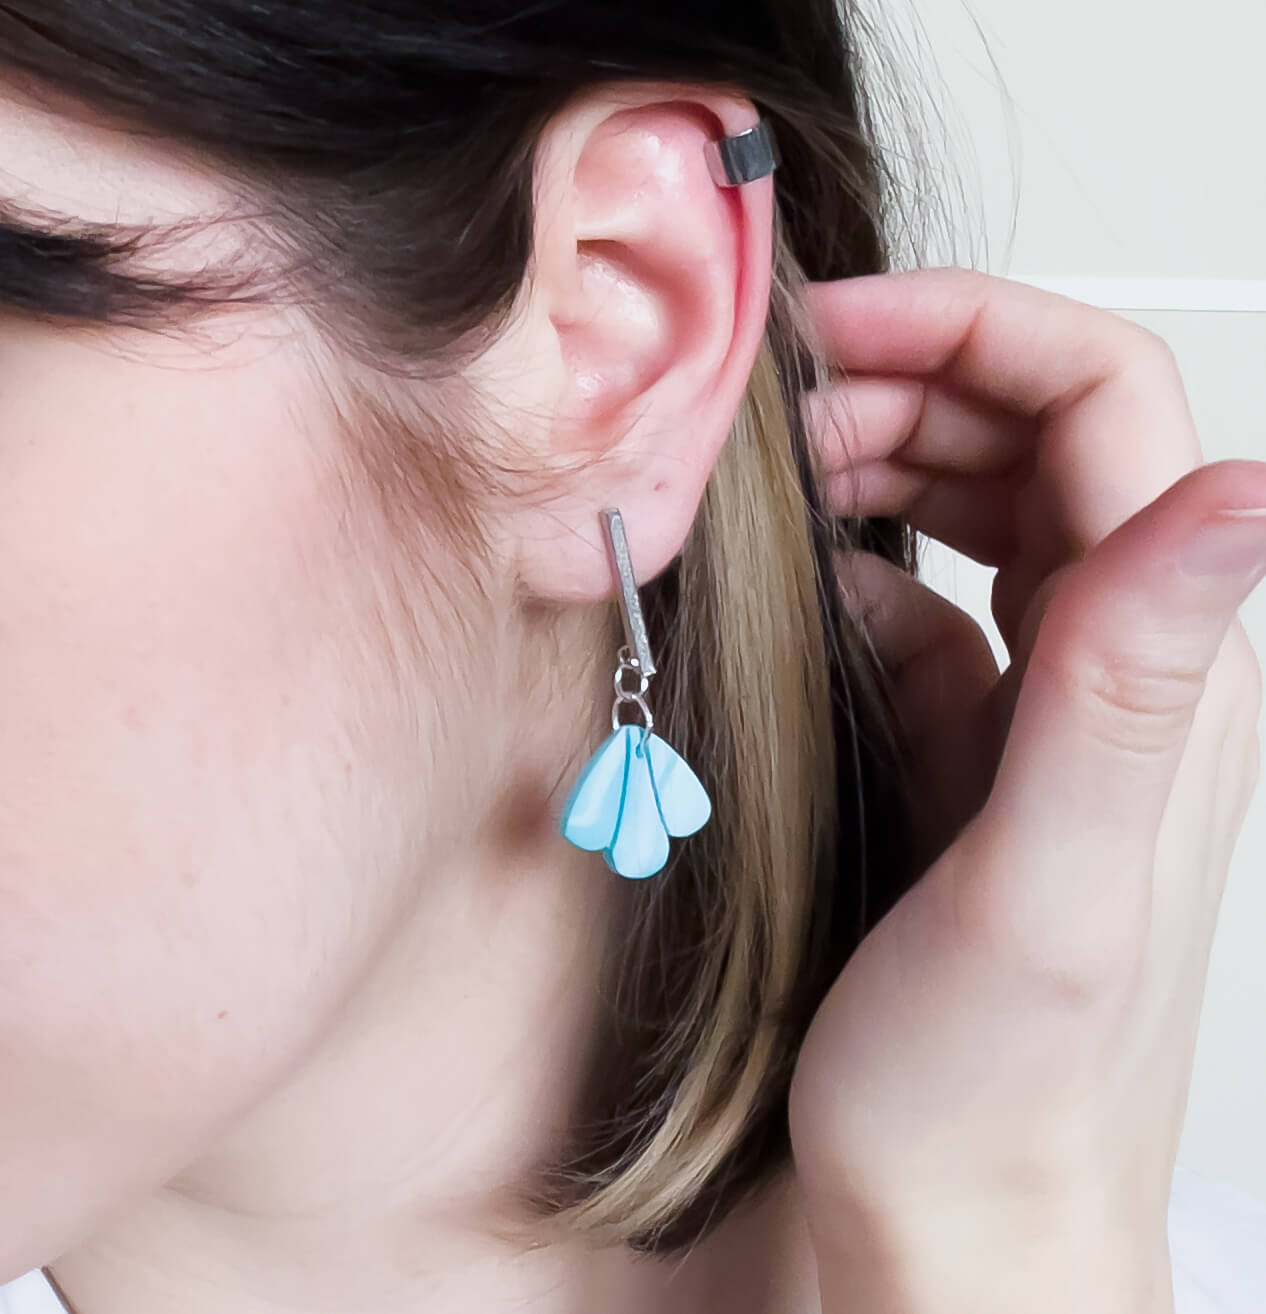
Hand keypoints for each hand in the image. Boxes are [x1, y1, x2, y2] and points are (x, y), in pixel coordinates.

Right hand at [785, 268, 1265, 1312]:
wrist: (962, 1218)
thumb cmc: (1001, 1093)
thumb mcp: (1057, 885)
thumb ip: (1135, 684)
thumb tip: (1245, 489)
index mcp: (1161, 668)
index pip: (1104, 405)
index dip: (977, 330)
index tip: (841, 332)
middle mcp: (1120, 670)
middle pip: (1038, 439)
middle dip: (911, 385)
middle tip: (785, 411)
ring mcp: (1046, 710)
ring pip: (976, 516)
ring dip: (881, 472)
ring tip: (782, 486)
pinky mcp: (977, 755)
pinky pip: (922, 616)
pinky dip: (855, 581)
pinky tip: (799, 609)